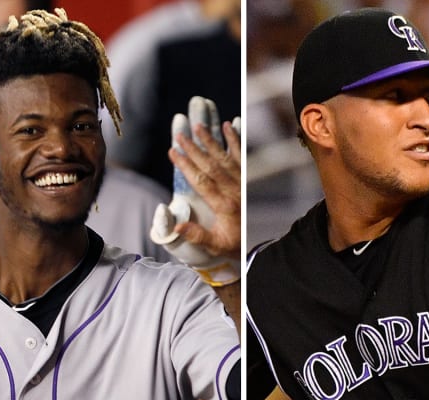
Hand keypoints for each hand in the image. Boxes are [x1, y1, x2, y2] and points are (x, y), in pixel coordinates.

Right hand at [150, 96, 240, 285]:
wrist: (256, 242)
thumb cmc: (231, 243)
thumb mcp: (214, 244)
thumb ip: (196, 235)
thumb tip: (176, 226)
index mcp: (223, 205)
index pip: (201, 181)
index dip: (186, 165)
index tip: (173, 152)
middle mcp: (234, 190)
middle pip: (211, 165)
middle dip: (195, 149)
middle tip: (181, 134)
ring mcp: (242, 182)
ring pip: (225, 157)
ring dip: (212, 140)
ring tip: (199, 125)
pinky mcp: (247, 177)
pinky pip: (241, 156)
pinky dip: (235, 140)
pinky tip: (229, 125)